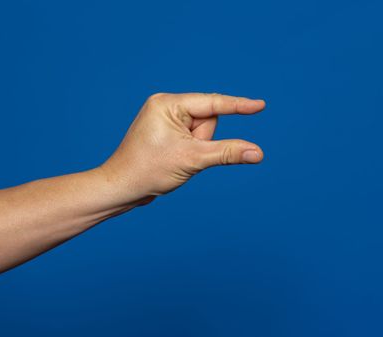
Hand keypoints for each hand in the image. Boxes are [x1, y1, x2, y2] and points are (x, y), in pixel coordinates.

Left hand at [100, 93, 265, 200]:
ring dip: (196, 150)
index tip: (261, 105)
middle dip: (202, 141)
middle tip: (182, 155)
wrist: (121, 188)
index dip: (238, 105)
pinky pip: (192, 139)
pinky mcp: (166, 133)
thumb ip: (228, 152)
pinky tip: (173, 161)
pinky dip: (191, 152)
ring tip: (175, 160)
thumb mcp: (192, 159)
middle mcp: (165, 106)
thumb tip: (258, 153)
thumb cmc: (147, 170)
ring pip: (202, 133)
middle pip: (208, 120)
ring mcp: (165, 120)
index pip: (212, 104)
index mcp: (167, 103)